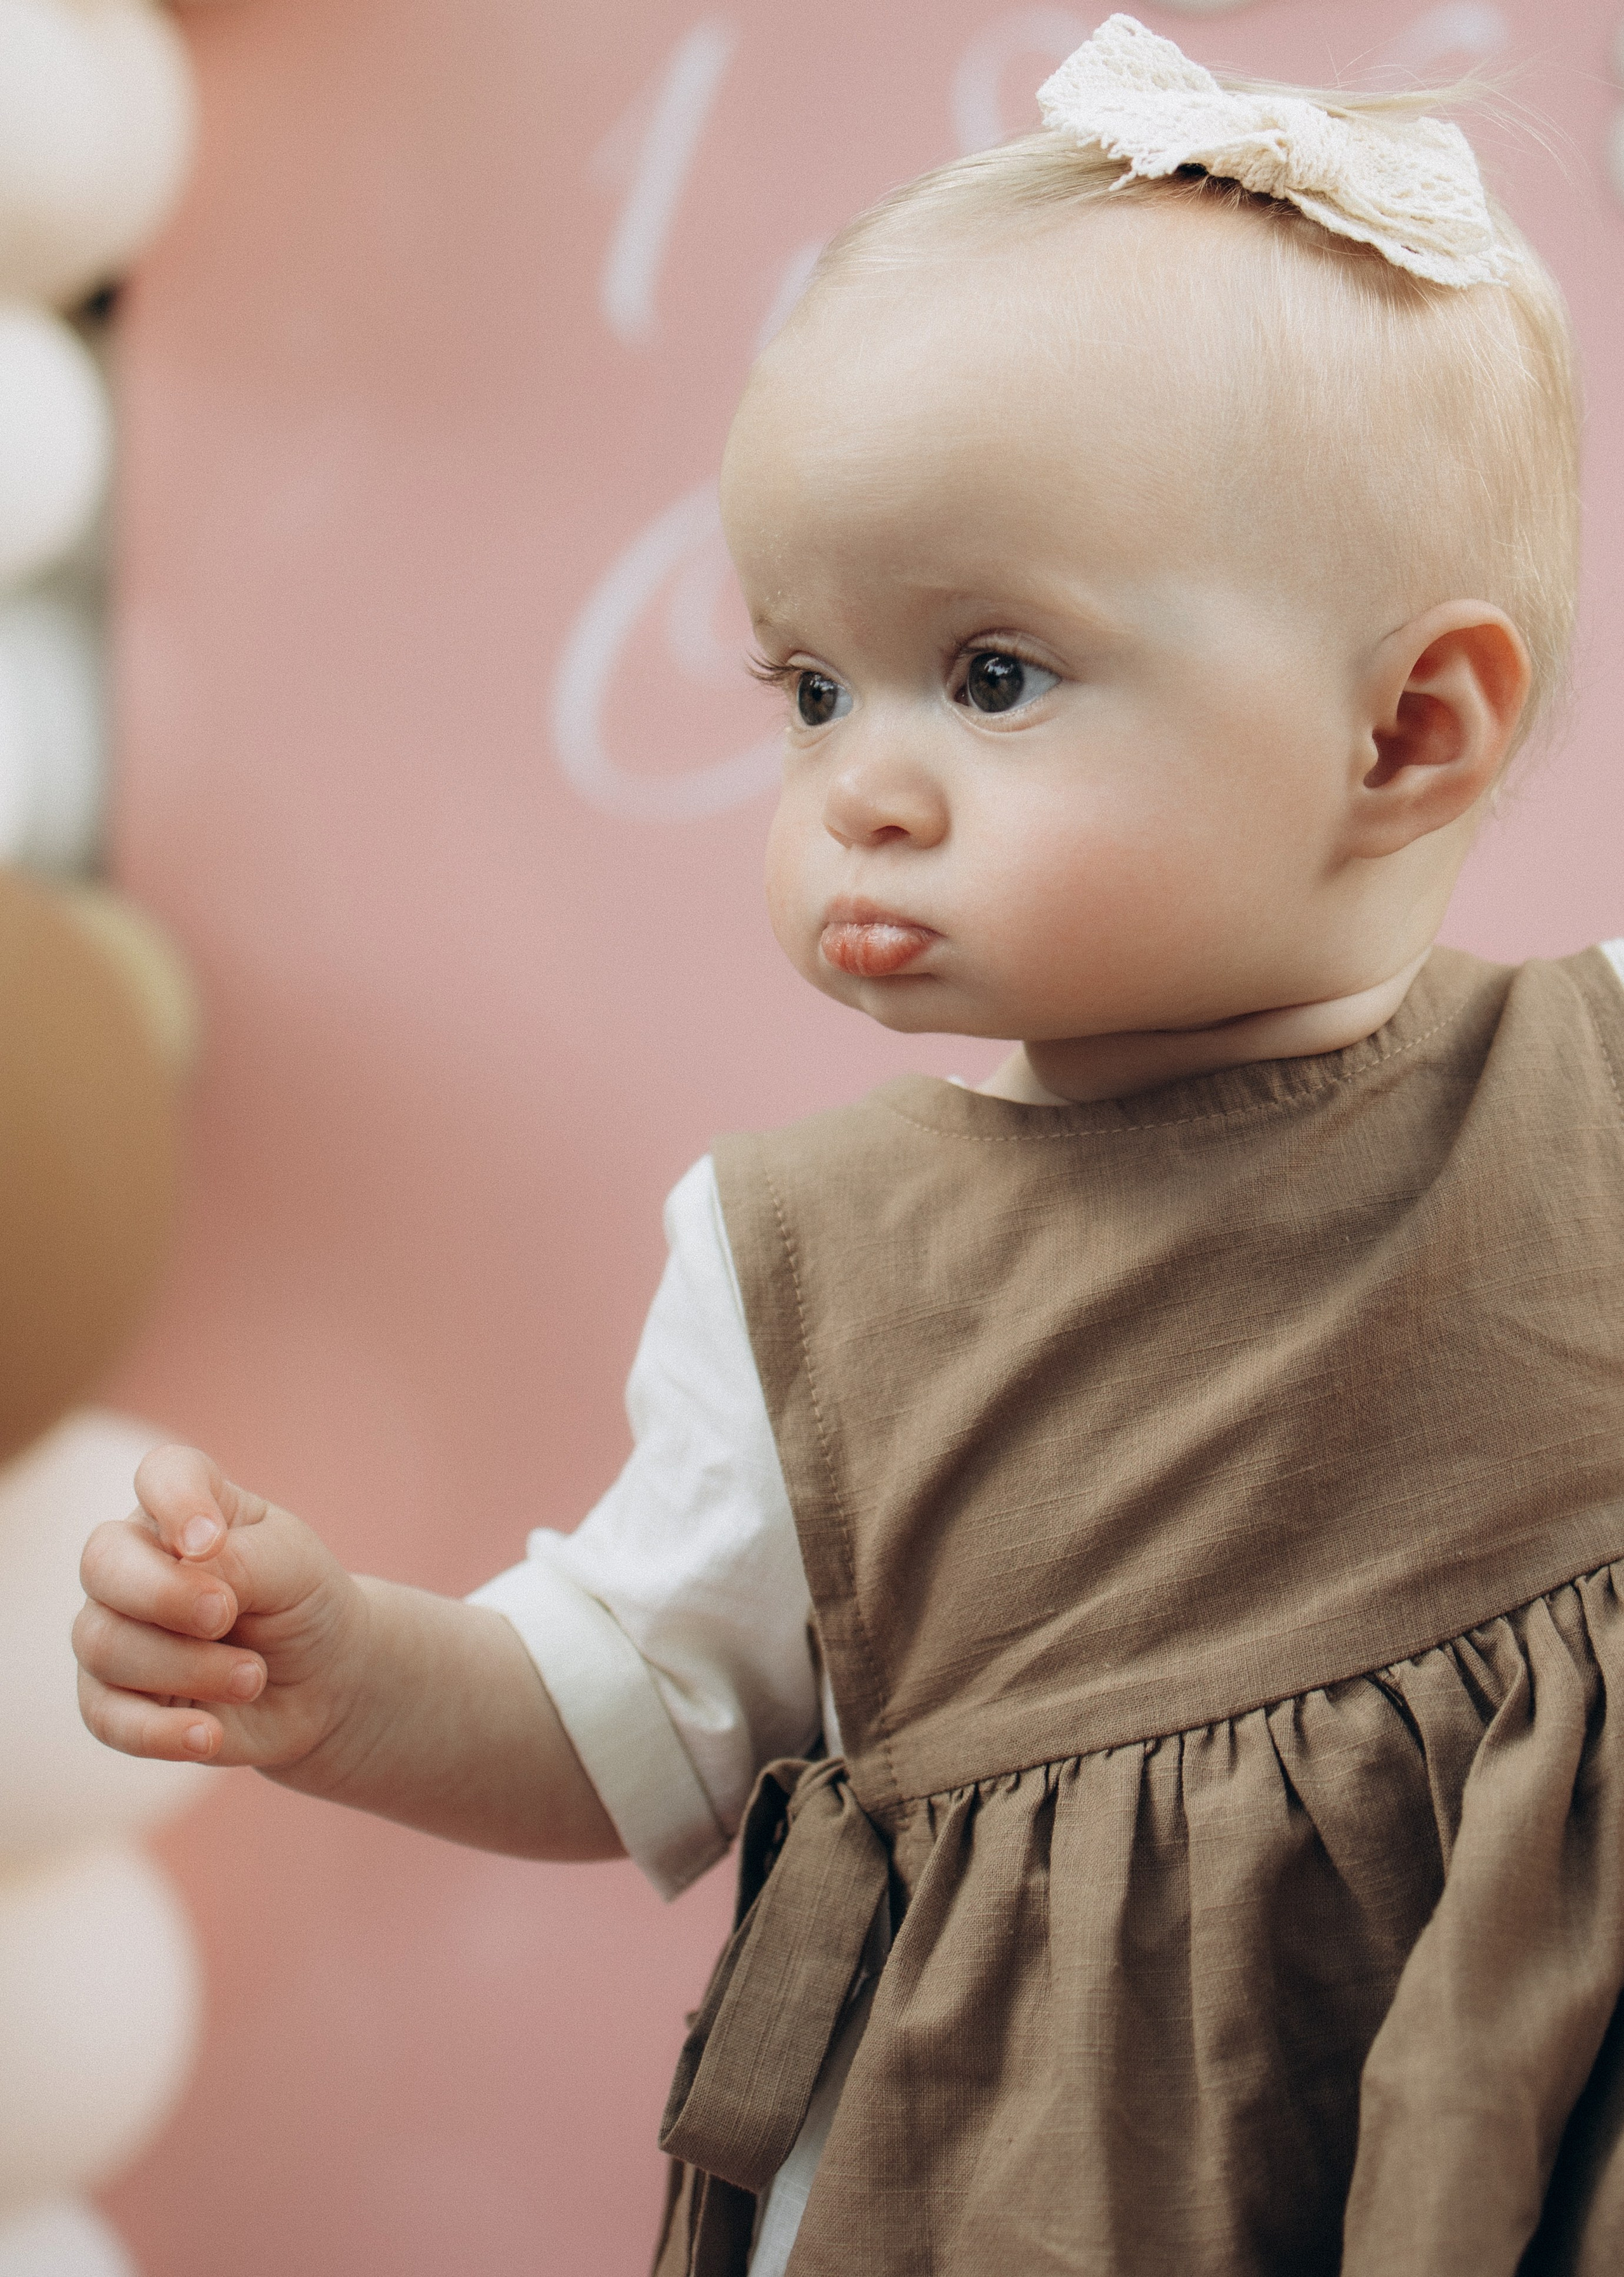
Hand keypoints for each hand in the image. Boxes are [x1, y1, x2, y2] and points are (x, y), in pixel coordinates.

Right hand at [75, 1444, 369, 1769]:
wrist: (322, 1681)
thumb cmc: (303, 1602)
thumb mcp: (293, 1567)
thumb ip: (240, 1560)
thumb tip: (186, 1568)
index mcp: (185, 1505)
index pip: (161, 1475)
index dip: (175, 1502)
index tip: (210, 1539)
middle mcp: (135, 1560)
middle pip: (102, 1564)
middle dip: (164, 1595)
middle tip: (226, 1617)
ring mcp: (115, 1629)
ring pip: (104, 1644)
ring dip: (187, 1666)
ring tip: (254, 1677)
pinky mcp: (114, 1698)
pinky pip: (104, 1716)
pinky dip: (158, 1731)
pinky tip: (207, 1735)